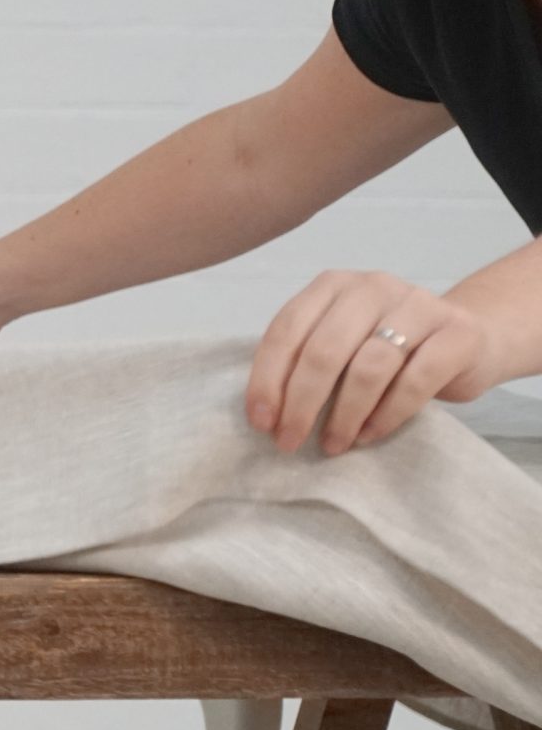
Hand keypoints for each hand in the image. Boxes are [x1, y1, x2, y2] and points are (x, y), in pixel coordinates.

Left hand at [246, 269, 500, 454]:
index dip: (267, 379)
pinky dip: (386, 415)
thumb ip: (305, 361)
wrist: (470, 338)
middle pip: (324, 350)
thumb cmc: (390, 348)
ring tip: (332, 444)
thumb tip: (266, 413)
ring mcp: (419, 306)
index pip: (286, 331)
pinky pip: (414, 381)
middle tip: (289, 441)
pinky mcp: (458, 334)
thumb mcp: (341, 343)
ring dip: (343, 415)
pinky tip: (368, 435)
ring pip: (369, 367)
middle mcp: (372, 287)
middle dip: (300, 403)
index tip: (260, 422)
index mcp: (332, 285)